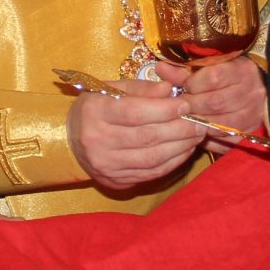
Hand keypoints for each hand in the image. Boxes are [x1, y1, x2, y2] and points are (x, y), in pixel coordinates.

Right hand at [68, 78, 198, 190]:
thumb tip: (169, 89)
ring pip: (152, 158)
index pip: (135, 112)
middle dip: (180, 129)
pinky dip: (172, 162)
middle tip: (200, 122)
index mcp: (94, 111)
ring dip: (180, 147)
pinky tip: (184, 150)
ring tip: (196, 135)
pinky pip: (151, 173)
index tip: (186, 104)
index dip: (164, 109)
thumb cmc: (96, 109)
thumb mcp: (112, 89)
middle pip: (147, 137)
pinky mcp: (116, 180)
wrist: (70, 141)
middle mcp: (96, 140)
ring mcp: (106, 165)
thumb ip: (141, 89)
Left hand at [157, 57, 264, 145]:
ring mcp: (253, 115)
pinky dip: (209, 138)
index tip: (184, 86)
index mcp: (242, 70)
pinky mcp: (251, 133)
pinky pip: (226, 141)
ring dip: (198, 123)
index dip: (193, 83)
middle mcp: (252, 92)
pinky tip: (199, 132)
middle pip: (215, 102)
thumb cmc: (227, 77)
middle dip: (191, 106)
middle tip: (180, 106)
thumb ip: (184, 70)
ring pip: (219, 124)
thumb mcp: (209, 68)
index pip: (213, 77)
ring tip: (187, 119)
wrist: (256, 93)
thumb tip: (161, 68)